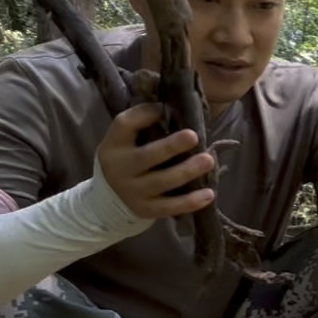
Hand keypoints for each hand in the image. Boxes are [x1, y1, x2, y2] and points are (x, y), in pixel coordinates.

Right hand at [95, 103, 215, 218]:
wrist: (108, 200)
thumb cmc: (126, 160)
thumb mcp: (124, 140)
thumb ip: (141, 124)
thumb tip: (171, 107)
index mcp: (114, 145)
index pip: (124, 125)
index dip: (143, 114)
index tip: (163, 108)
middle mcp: (121, 169)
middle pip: (146, 156)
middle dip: (171, 146)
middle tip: (194, 136)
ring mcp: (133, 192)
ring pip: (162, 182)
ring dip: (187, 171)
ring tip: (208, 160)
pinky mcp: (146, 210)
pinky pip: (170, 207)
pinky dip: (190, 202)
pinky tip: (209, 194)